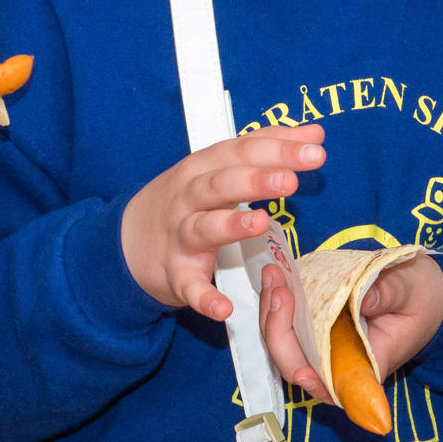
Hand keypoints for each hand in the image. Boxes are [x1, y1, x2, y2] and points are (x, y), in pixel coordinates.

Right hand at [118, 124, 324, 318]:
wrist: (127, 240)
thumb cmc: (186, 199)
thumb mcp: (217, 166)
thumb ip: (266, 149)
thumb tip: (313, 133)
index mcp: (202, 167)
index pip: (240, 151)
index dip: (278, 148)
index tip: (315, 147)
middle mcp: (188, 197)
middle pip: (221, 184)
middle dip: (256, 180)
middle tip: (291, 180)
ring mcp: (179, 236)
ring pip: (203, 228)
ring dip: (231, 226)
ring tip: (262, 223)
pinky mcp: (176, 274)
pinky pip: (189, 287)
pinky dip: (204, 297)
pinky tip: (224, 308)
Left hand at [259, 255, 442, 398]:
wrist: (424, 292)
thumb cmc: (422, 298)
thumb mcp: (412, 291)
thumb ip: (389, 294)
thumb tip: (364, 299)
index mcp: (367, 365)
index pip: (334, 388)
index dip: (314, 384)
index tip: (303, 371)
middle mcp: (340, 362)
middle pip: (297, 364)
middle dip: (279, 331)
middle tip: (279, 289)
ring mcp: (324, 344)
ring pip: (286, 344)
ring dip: (272, 313)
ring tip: (273, 275)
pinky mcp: (316, 325)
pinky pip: (289, 323)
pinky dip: (278, 302)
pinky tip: (276, 275)